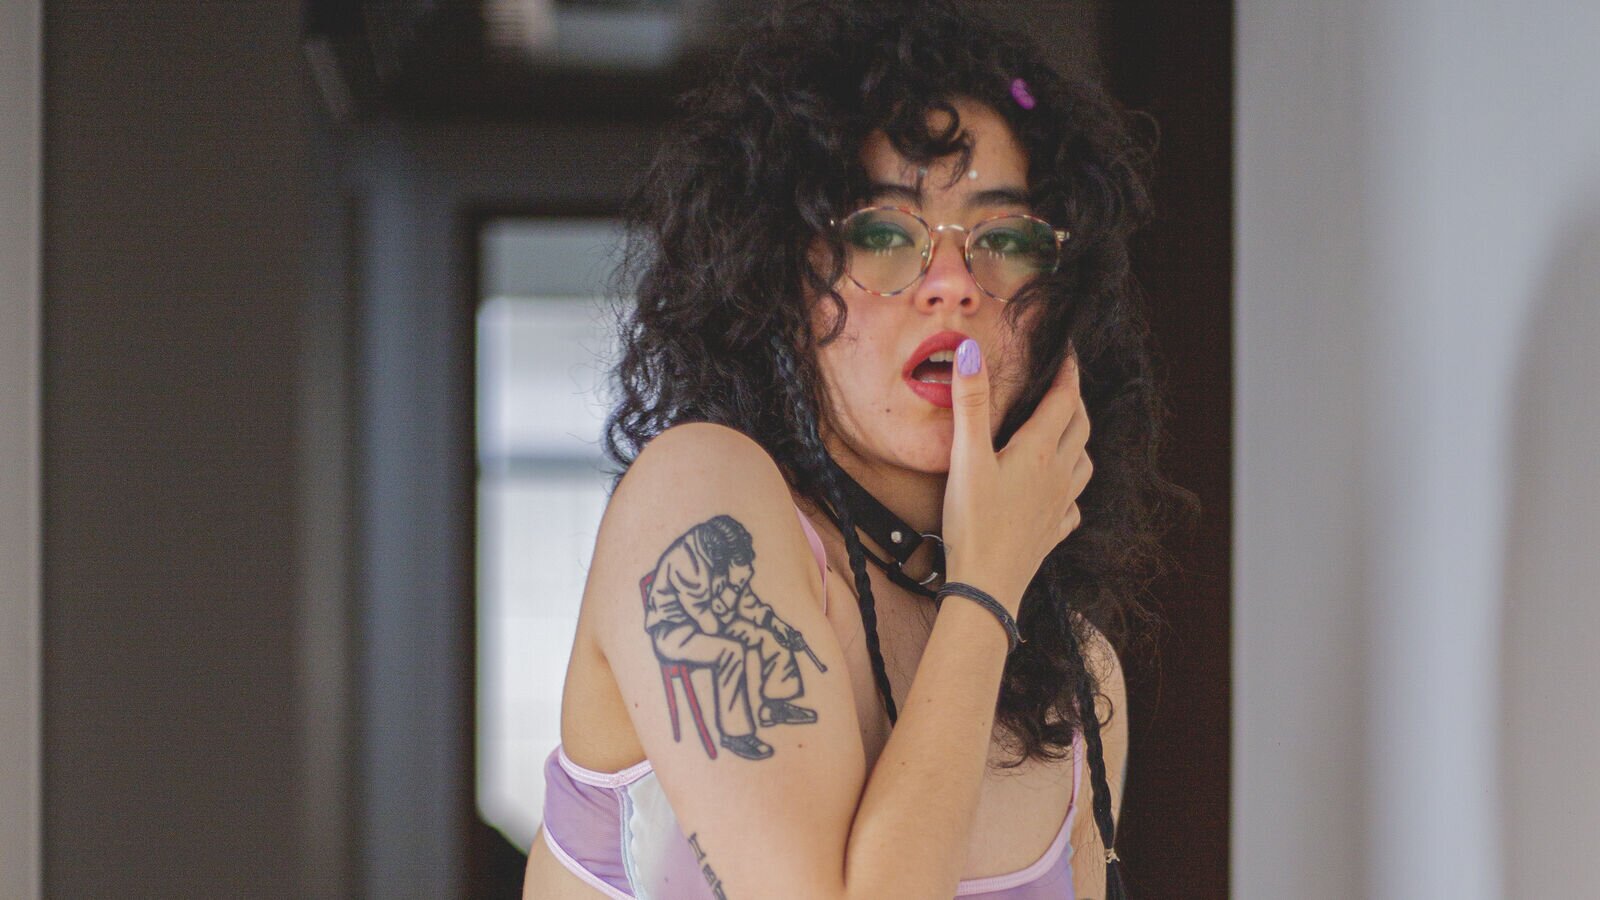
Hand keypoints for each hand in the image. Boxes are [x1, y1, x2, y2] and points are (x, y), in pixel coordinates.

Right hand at [941, 340, 1091, 612]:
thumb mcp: (966, 458)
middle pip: (1079, 427)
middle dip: (1074, 401)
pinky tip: (1059, 492)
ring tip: (1065, 432)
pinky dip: (1071, 489)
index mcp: (1038, 450)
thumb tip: (972, 353)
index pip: (1063, 399)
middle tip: (1064, 385)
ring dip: (1078, 441)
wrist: (987, 587)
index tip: (1069, 351)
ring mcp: (1060, 505)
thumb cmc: (973, 524)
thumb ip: (970, 404)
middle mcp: (1058, 474)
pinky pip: (1073, 505)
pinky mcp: (1053, 532)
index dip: (1068, 372)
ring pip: (1083, 463)